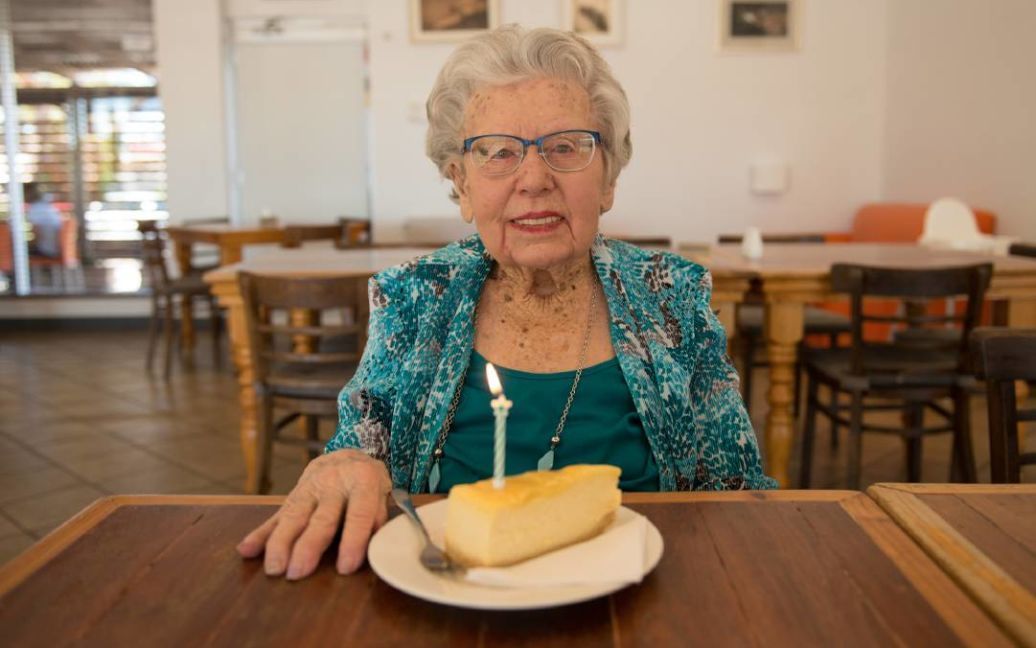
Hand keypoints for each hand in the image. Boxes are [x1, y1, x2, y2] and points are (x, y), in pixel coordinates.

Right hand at [236, 449, 391, 579]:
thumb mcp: (382, 491)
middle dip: (307, 546)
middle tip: (297, 572)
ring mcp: (309, 488)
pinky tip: (246, 550)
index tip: (345, 568)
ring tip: (273, 568)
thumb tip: (373, 544)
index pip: (358, 513)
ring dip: (280, 543)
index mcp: (362, 481)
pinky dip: (259, 534)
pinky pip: (275, 516)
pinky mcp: (291, 495)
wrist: (345, 453)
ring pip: (293, 516)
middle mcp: (333, 483)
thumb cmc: (367, 481)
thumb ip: (378, 517)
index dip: (352, 541)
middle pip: (320, 518)